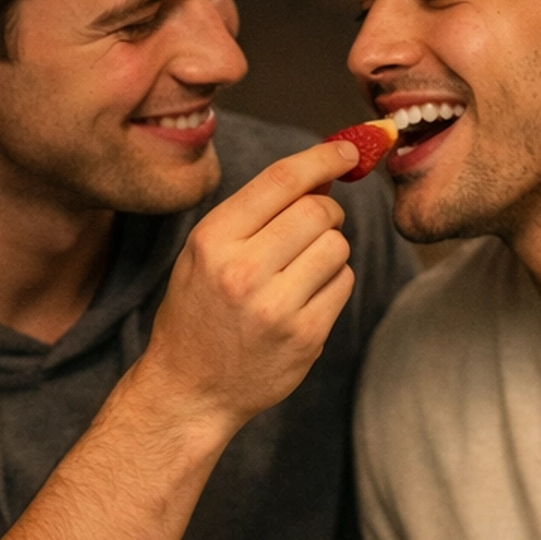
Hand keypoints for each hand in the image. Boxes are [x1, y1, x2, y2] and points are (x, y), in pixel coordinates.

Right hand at [143, 141, 358, 437]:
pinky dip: (334, 282)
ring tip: (301, 269)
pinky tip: (306, 298)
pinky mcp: (305, 336)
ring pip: (336, 246)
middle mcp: (243, 271)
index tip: (349, 150)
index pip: (282, 180)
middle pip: (318, 211)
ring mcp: (276, 308)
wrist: (190, 389)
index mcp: (213, 240)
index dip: (324, 157)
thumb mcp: (204, 253)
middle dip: (326, 211)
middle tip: (316, 225)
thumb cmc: (199, 311)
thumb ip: (255, 213)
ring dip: (330, 250)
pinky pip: (343, 284)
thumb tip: (322, 175)